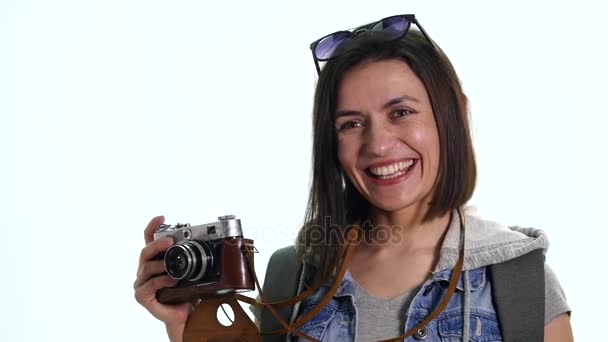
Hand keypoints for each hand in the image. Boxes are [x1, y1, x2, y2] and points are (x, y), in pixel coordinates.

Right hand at [134, 216, 190, 340]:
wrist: (184, 315)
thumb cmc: (185, 291)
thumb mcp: (190, 271)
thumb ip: (191, 258)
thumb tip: (207, 242)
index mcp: (155, 260)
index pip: (149, 239)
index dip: (153, 226)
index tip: (162, 217)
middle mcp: (146, 269)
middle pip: (145, 251)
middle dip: (158, 244)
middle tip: (170, 241)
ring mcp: (142, 283)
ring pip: (147, 268)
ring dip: (161, 265)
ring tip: (172, 267)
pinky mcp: (142, 296)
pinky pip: (150, 285)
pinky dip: (161, 281)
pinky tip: (171, 281)